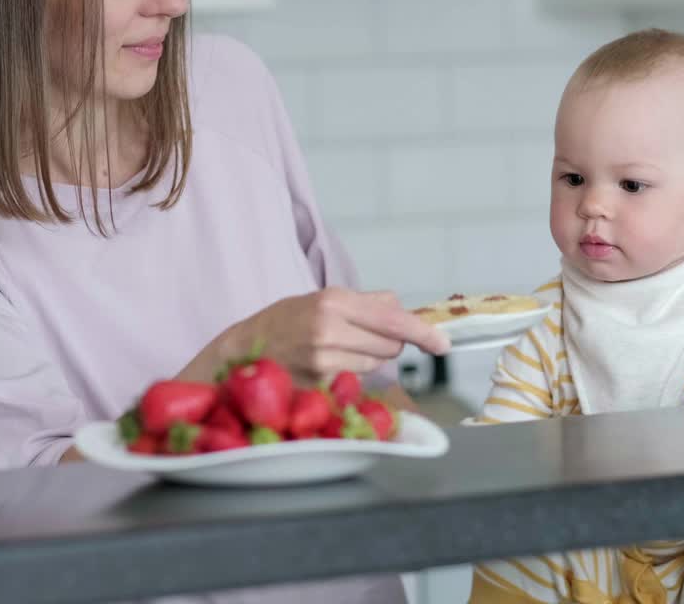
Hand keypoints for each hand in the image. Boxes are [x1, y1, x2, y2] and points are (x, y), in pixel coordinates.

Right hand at [230, 287, 449, 382]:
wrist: (240, 349)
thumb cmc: (284, 321)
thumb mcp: (321, 298)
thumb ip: (365, 303)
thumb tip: (402, 308)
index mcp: (333, 300)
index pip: (393, 319)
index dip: (422, 332)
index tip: (442, 343)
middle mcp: (329, 329)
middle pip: (390, 345)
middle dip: (388, 344)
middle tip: (362, 338)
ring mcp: (323, 359)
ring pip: (375, 365)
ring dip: (369, 360)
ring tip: (338, 350)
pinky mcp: (318, 383)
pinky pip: (356, 380)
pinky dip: (351, 374)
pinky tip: (328, 366)